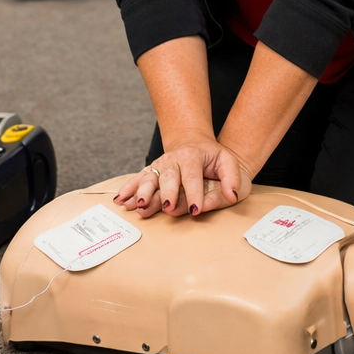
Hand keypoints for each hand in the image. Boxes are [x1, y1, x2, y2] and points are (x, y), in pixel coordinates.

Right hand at [113, 138, 251, 218]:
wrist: (194, 144)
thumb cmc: (212, 156)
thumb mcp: (228, 161)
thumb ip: (232, 178)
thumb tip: (232, 195)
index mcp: (191, 156)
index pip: (192, 176)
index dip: (194, 193)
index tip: (197, 209)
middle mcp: (172, 159)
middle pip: (168, 177)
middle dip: (167, 193)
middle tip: (168, 207)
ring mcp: (159, 166)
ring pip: (149, 179)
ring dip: (142, 192)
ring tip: (138, 205)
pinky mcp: (151, 172)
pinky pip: (138, 181)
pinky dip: (128, 190)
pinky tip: (121, 201)